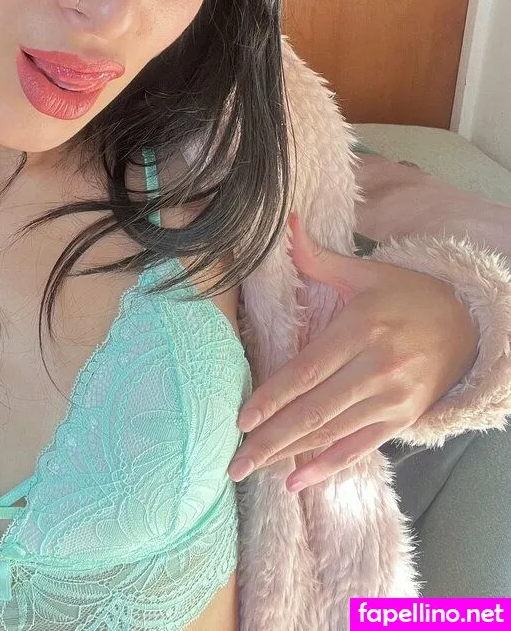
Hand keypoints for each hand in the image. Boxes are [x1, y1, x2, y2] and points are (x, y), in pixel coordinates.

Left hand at [228, 212, 478, 491]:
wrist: (468, 326)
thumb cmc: (407, 296)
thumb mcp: (366, 272)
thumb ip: (318, 258)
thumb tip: (285, 222)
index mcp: (362, 329)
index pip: (308, 370)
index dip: (274, 397)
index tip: (242, 418)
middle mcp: (377, 369)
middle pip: (315, 410)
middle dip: (271, 438)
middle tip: (234, 461)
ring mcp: (392, 399)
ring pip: (332, 433)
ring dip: (290, 455)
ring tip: (253, 468)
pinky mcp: (401, 420)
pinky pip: (359, 448)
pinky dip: (327, 466)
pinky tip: (296, 480)